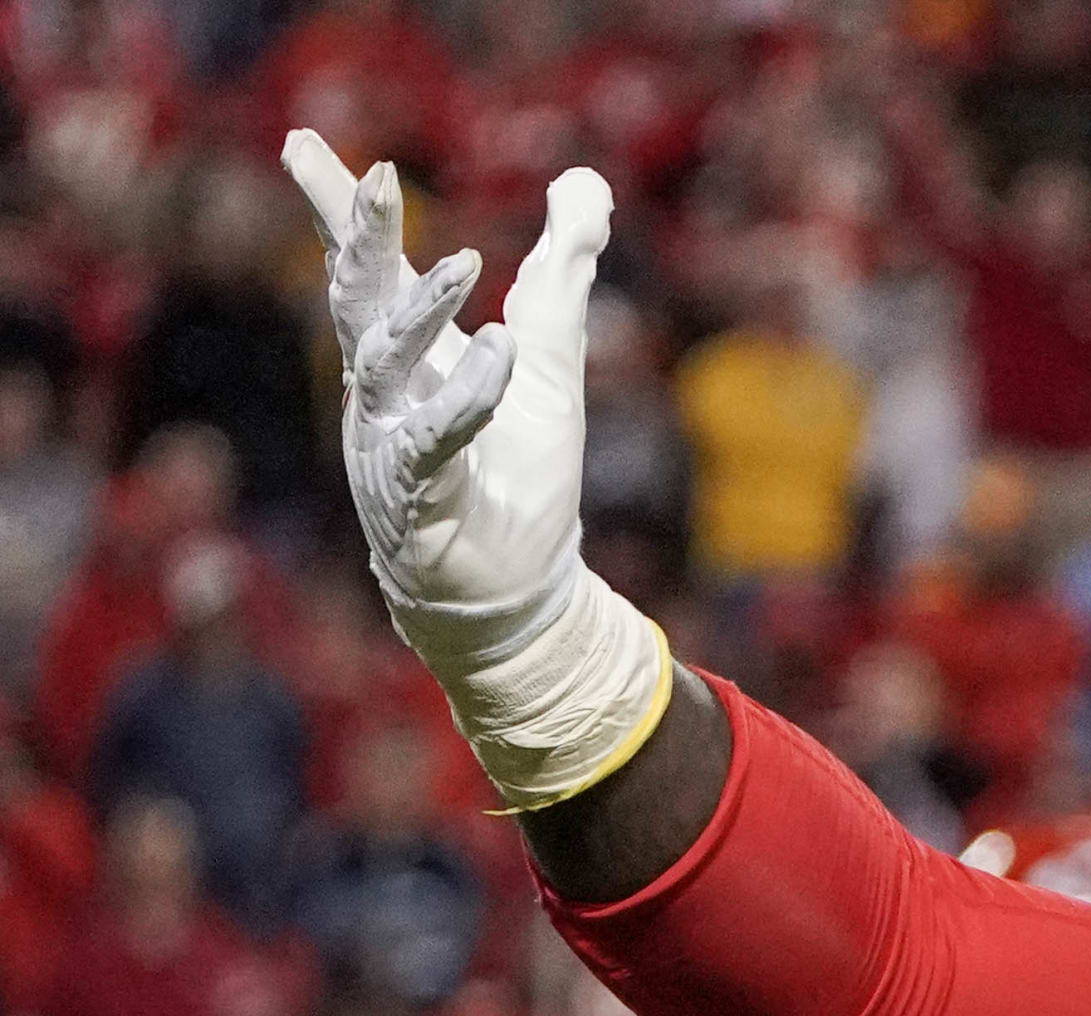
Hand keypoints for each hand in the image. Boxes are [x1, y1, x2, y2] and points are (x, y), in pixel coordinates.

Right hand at [283, 136, 667, 805]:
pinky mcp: (413, 499)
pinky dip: (463, 397)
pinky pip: (431, 440)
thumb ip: (561, 280)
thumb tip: (585, 188)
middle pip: (358, 300)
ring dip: (421, 312)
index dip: (339, 211)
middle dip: (362, 239)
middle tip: (377, 181)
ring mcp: (388, 444)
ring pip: (383, 363)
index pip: (366, 272)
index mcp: (406, 361)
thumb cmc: (521, 478)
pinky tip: (498, 354)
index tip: (302, 144)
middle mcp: (383, 395)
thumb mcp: (552, 363)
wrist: (520, 592)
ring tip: (467, 268)